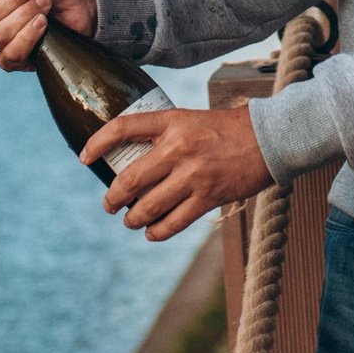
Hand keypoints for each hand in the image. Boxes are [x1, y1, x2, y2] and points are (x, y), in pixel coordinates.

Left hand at [83, 106, 271, 240]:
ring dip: (133, 218)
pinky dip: (157, 232)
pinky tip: (151, 233)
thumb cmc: (228, 129)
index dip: (97, 143)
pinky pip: (173, 222)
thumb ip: (166, 135)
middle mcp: (178, 148)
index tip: (84, 158)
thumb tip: (136, 160)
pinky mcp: (208, 197)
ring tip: (130, 220)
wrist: (269, 138)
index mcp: (172, 121)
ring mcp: (193, 175)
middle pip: (130, 179)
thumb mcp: (191, 120)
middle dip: (113, 198)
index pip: (122, 128)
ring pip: (148, 206)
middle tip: (109, 204)